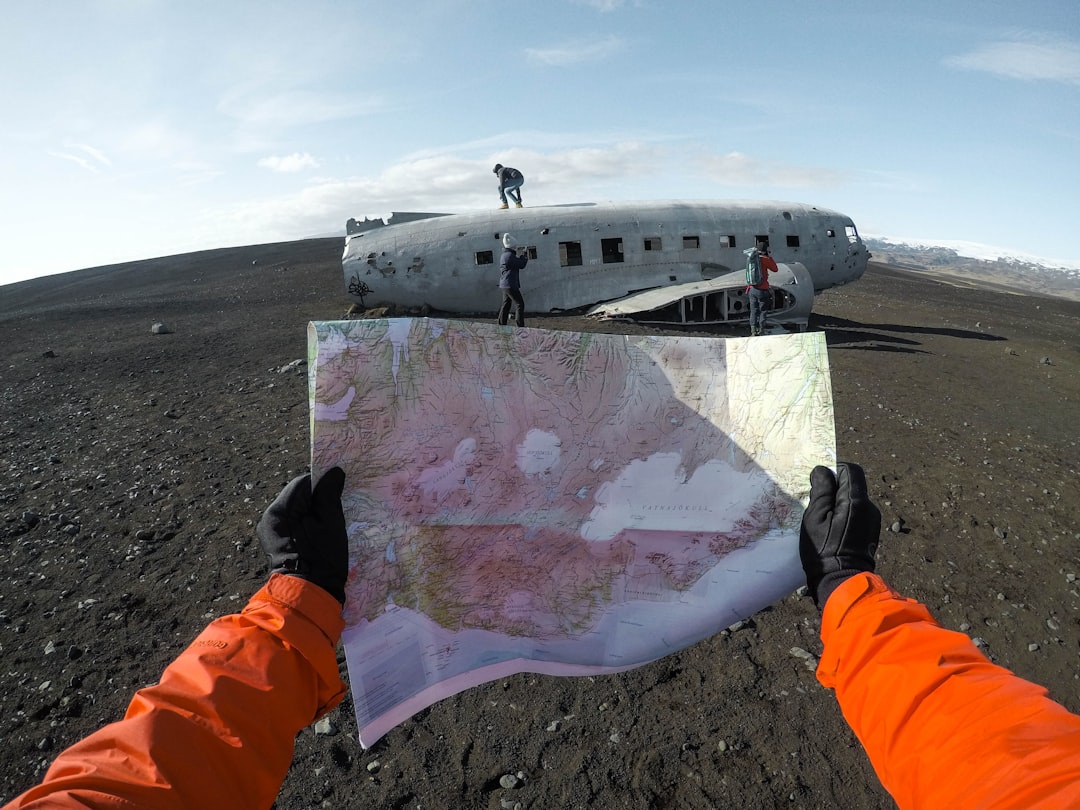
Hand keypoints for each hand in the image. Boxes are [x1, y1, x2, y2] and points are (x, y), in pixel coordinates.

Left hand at [257, 467, 347, 604]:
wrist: (310, 595)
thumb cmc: (323, 558)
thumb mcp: (331, 522)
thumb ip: (329, 493)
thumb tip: (334, 472)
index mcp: (280, 510)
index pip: (303, 482)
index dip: (323, 484)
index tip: (339, 492)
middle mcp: (270, 517)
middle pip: (298, 495)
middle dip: (317, 498)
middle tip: (336, 510)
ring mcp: (270, 530)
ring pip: (296, 508)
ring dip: (312, 511)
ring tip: (327, 525)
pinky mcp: (275, 541)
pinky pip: (292, 522)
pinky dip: (305, 523)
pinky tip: (317, 534)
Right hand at [799, 463, 880, 607]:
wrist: (841, 581)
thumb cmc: (823, 550)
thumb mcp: (814, 518)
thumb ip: (821, 490)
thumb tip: (822, 470)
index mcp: (856, 501)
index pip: (850, 470)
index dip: (833, 471)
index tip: (819, 483)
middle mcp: (870, 507)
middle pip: (852, 485)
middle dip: (834, 489)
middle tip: (817, 503)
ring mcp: (873, 520)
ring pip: (854, 499)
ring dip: (839, 503)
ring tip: (823, 520)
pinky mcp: (871, 531)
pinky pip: (857, 513)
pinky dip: (845, 514)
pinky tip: (833, 530)